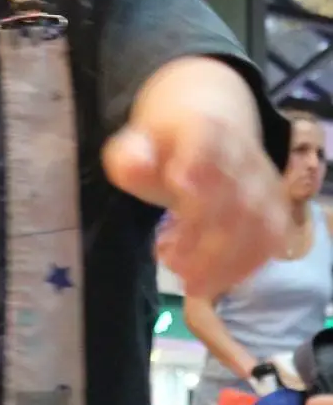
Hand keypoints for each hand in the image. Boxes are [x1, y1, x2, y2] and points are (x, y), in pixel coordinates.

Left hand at [104, 108, 287, 296]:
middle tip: (171, 264)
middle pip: (235, 196)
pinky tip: (216, 283)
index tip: (178, 187)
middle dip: (206, 237)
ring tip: (189, 283)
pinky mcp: (275, 207)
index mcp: (204, 130)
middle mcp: (242, 154)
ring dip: (225, 260)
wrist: (212, 120)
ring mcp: (264, 182)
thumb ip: (130, 157)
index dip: (199, 165)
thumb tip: (132, 166)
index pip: (208, 145)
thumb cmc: (168, 145)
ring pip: (258, 223)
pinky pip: (270, 240)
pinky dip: (245, 266)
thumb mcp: (138, 143)